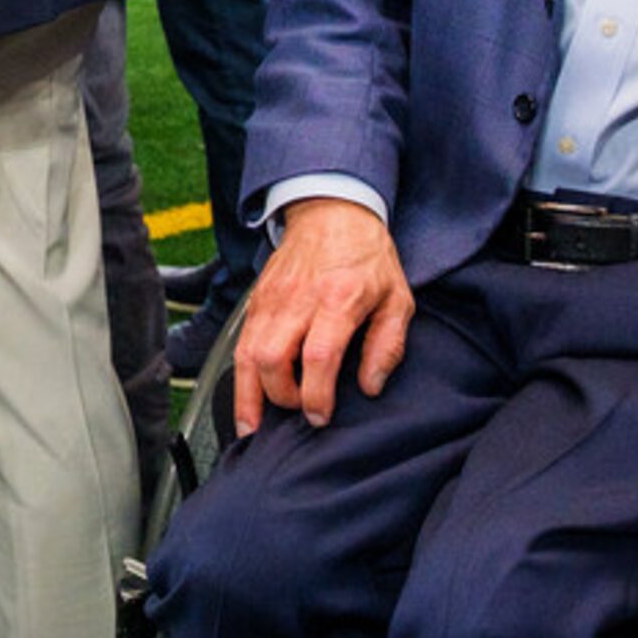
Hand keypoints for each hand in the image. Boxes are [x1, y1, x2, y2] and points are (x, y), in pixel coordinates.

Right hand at [230, 198, 413, 433]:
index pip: (318, 357)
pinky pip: (240, 345)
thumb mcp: (397, 298)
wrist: (331, 211)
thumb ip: (387, 345)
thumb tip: (371, 386)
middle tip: (299, 411)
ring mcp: (271, 300)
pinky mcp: (256, 301)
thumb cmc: (367, 256)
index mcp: (337, 300)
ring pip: (247, 355)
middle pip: (271, 359)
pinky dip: (240, 377)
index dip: (316, 394)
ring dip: (249, 395)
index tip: (321, 416)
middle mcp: (297, 300)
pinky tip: (248, 399)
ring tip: (254, 427)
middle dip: (281, 398)